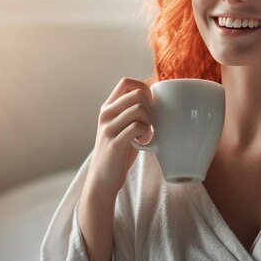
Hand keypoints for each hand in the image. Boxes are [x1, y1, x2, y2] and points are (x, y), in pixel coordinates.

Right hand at [84, 77, 153, 200]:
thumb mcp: (121, 127)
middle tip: (149, 122)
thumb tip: (158, 100)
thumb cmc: (119, 152)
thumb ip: (132, 113)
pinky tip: (143, 140)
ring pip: (139, 109)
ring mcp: (109, 128)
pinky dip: (146, 133)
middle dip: (150, 106)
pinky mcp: (115, 143)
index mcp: (108, 107)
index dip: (144, 89)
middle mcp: (106, 114)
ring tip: (145, 132)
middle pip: (137, 93)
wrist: (102, 179)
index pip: (126, 82)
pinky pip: (137, 127)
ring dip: (149, 120)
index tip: (149, 106)